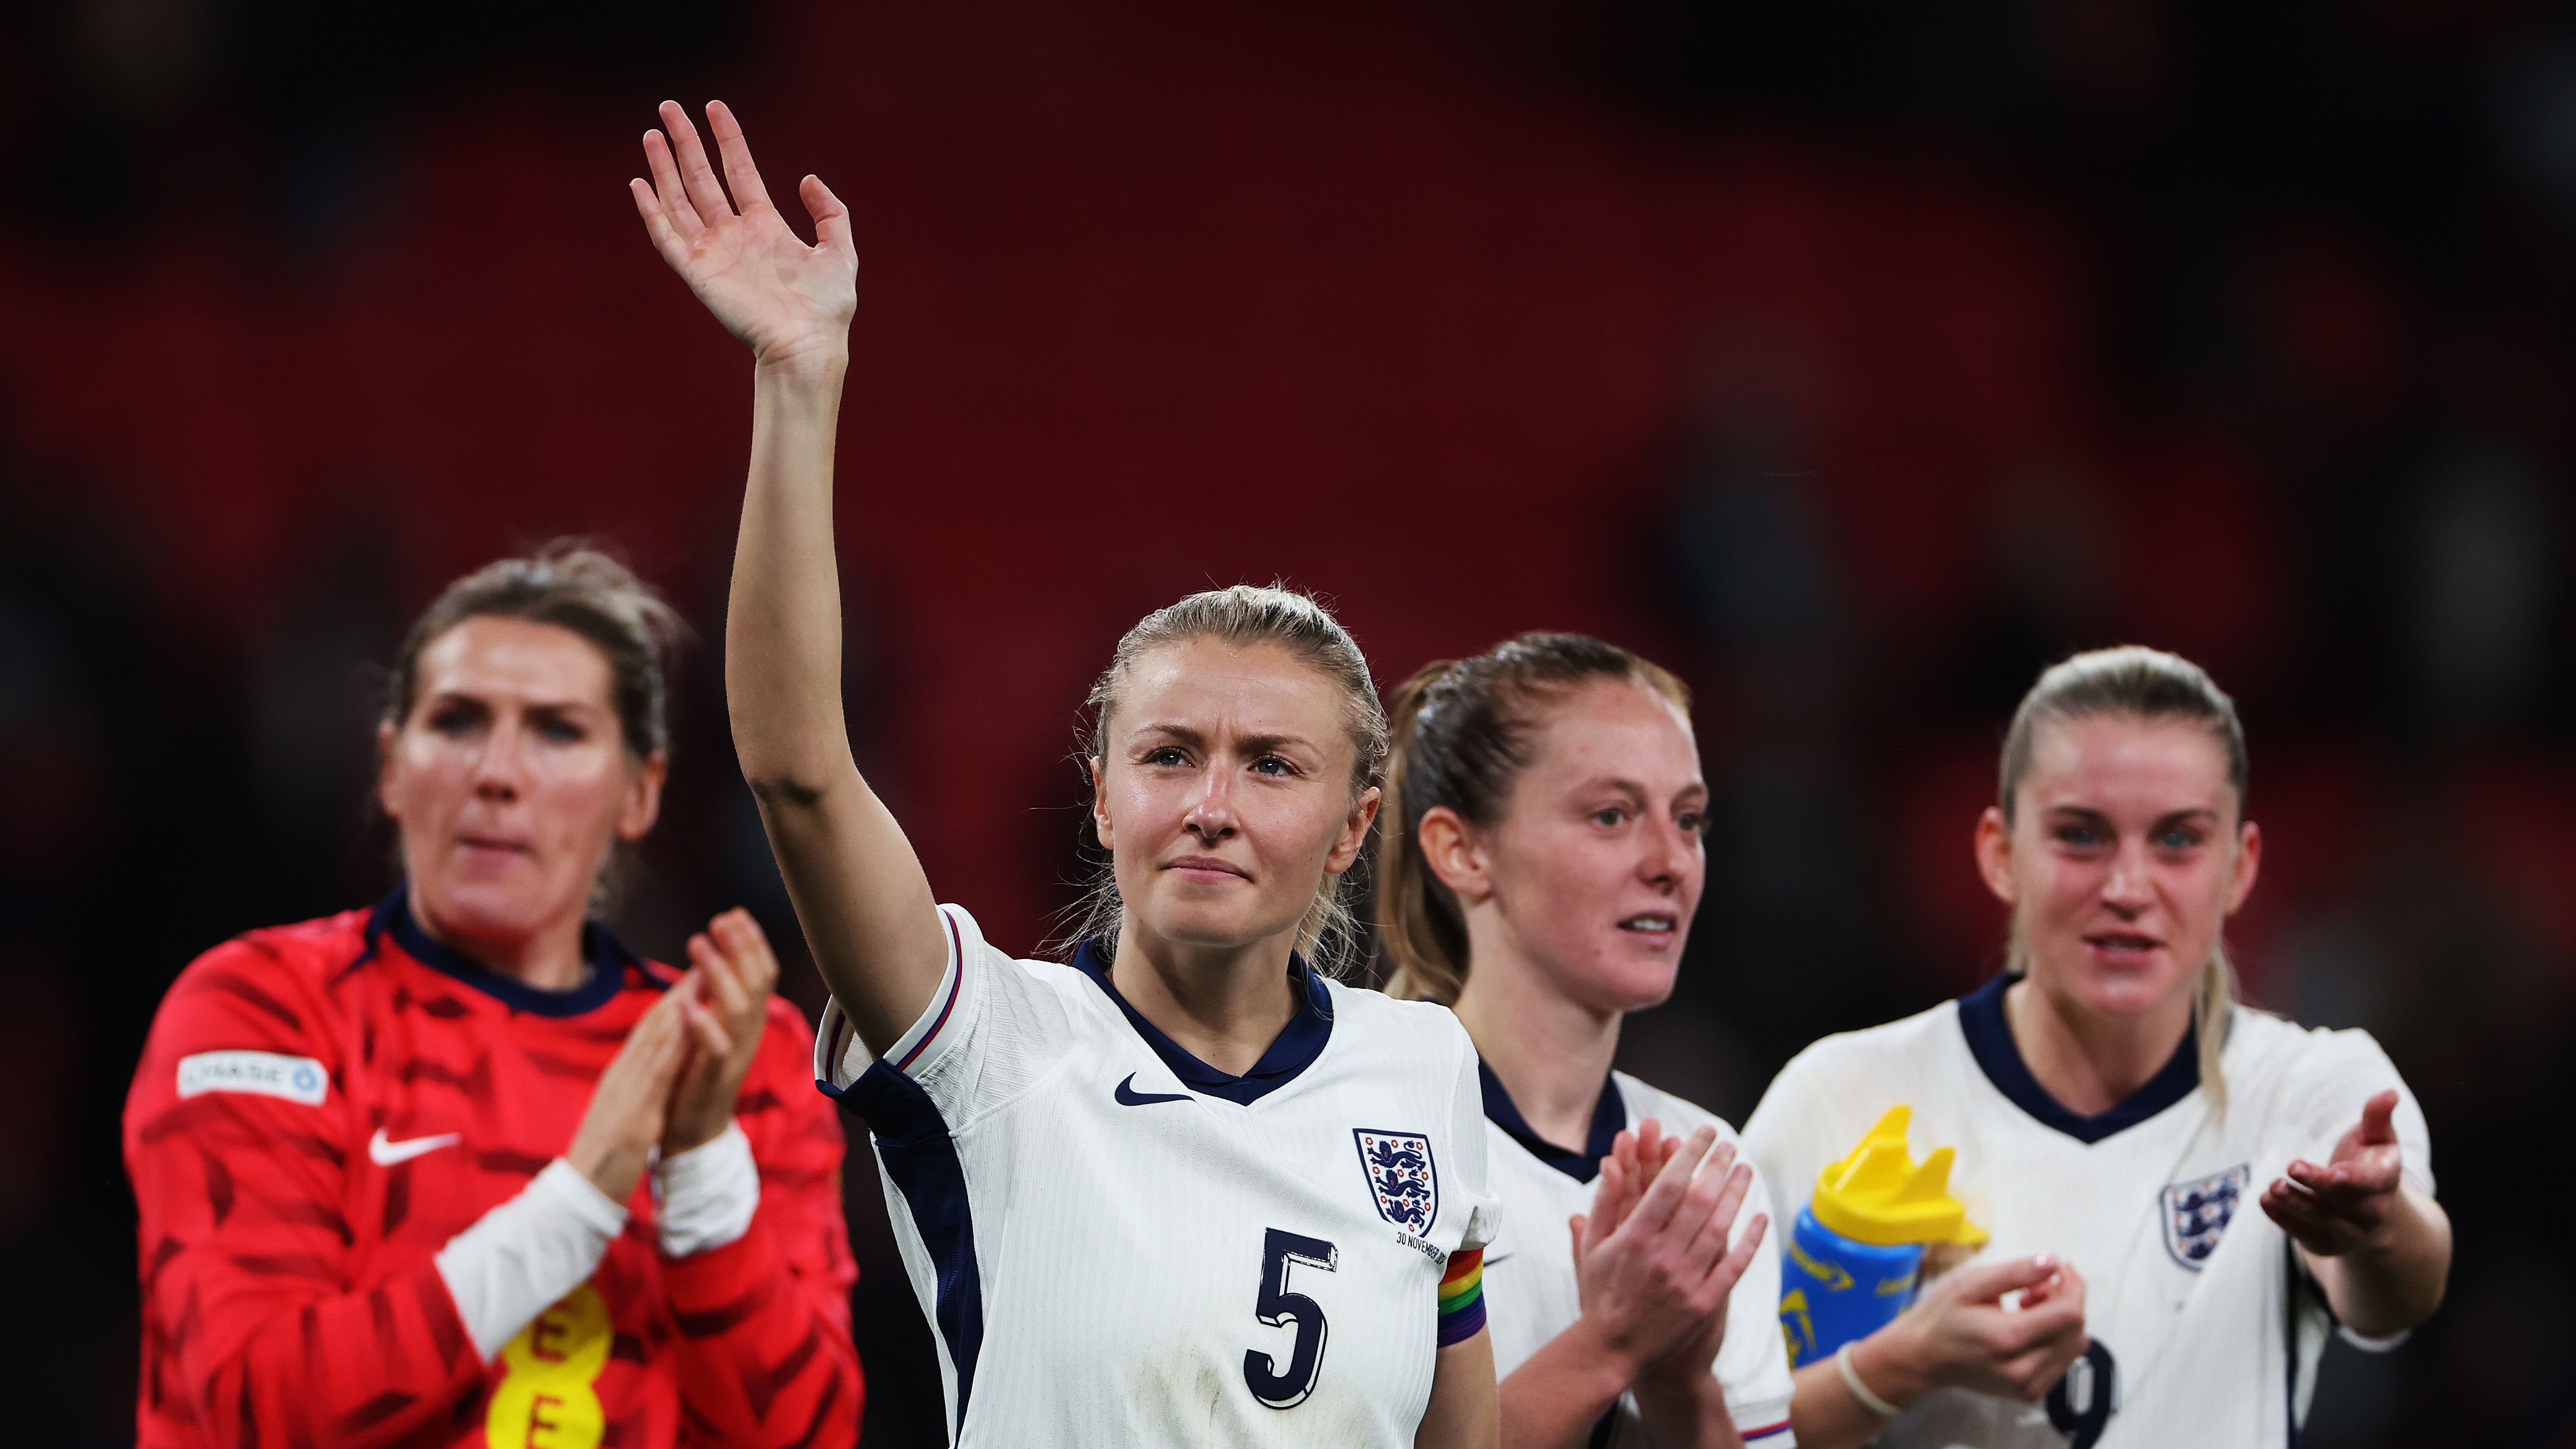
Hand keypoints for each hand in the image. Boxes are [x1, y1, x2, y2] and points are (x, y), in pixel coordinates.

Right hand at [563, 985, 695, 1202]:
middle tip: (707, 954)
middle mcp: (623, 1074)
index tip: (696, 971)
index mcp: (621, 1075)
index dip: (673, 998)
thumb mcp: (620, 1112)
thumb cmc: (602, 1156)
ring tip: (705, 972)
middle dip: (682, 988)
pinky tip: (690, 1023)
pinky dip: (674, 1044)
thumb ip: (632, 1087)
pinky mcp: (635, 1111)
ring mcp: (627, 1090)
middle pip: (653, 1024)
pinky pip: (657, 1073)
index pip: (649, 1030)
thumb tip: (645, 1068)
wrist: (580, 1193)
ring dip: (681, 1004)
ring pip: (655, 1039)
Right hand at [632, 100, 857, 369]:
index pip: (740, 171)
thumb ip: (830, 213)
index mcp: (765, 226)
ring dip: (664, 167)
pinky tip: (639, 184)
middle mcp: (734, 235)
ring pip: (680, 200)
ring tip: (652, 133)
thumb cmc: (826, 308)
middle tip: (669, 107)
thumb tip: (808, 178)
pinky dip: (652, 211)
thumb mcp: (840, 251)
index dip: (727, 138)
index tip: (714, 107)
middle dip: (686, 142)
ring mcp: (714, 252)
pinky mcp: (698, 273)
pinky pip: (668, 237)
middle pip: (703, 178)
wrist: (808, 344)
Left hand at [662, 909, 782, 1154]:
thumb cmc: (697, 1073)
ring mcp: (735, 1055)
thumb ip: (715, 995)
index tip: (734, 913)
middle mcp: (748, 1033)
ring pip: (738, 1008)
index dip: (751, 943)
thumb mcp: (711, 1027)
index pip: (761, 973)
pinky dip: (702, 1023)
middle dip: (741, 947)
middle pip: (757, 982)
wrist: (692, 1131)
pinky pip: (715, 1047)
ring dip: (719, 972)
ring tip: (698, 943)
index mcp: (747, 1020)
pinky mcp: (714, 1077)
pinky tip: (686, 1002)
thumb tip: (714, 953)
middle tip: (722, 919)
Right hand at [1566, 1120, 1769, 1377]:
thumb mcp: (1593, 1246)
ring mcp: (1685, 1281)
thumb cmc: (1602, 1293)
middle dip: (1716, 1167)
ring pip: (1719, 1228)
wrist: (1613, 1350)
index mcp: (1634, 1237)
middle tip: (1729, 1145)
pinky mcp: (1703, 1303)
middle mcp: (1662, 1256)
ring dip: (1735, 1195)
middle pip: (1698, 1200)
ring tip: (1745, 1170)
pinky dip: (1749, 1240)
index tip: (1703, 1134)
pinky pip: (1733, 1266)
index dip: (1688, 1155)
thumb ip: (1604, 1203)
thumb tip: (1611, 1161)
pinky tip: (1759, 1216)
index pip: (1667, 1185)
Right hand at [1869, 1254, 2088, 1404]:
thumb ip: (2015, 1272)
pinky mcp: (2029, 1394)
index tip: (2058, 1267)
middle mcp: (2024, 1369)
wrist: (1921, 1358)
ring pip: (2075, 1346)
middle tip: (2035, 1285)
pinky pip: (2063, 1362)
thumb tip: (2054, 1261)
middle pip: (2076, 1329)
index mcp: (2009, 1338)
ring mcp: (2028, 1386)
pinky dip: (2056, 1339)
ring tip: (2029, 1306)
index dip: (2073, 1285)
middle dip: (2066, 1299)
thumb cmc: (1941, 1314)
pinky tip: (2029, 1327)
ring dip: (2062, 1320)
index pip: (2069, 1313)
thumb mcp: (1971, 1282)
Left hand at [2260, 1090, 2406, 1256]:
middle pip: (2342, 1202)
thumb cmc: (2370, 1164)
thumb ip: (2377, 1117)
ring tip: (2272, 1188)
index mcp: (2384, 1182)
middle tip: (2291, 1167)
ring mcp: (2349, 1232)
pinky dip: (2284, 1221)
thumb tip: (2389, 1092)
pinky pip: (2305, 1236)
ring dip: (2296, 1205)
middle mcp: (2371, 1212)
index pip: (2369, 1183)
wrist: (2375, 1212)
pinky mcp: (2327, 1243)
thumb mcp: (2377, 1139)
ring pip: (2322, 1221)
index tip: (2336, 1171)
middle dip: (2317, 1187)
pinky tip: (2266, 1201)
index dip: (2352, 1179)